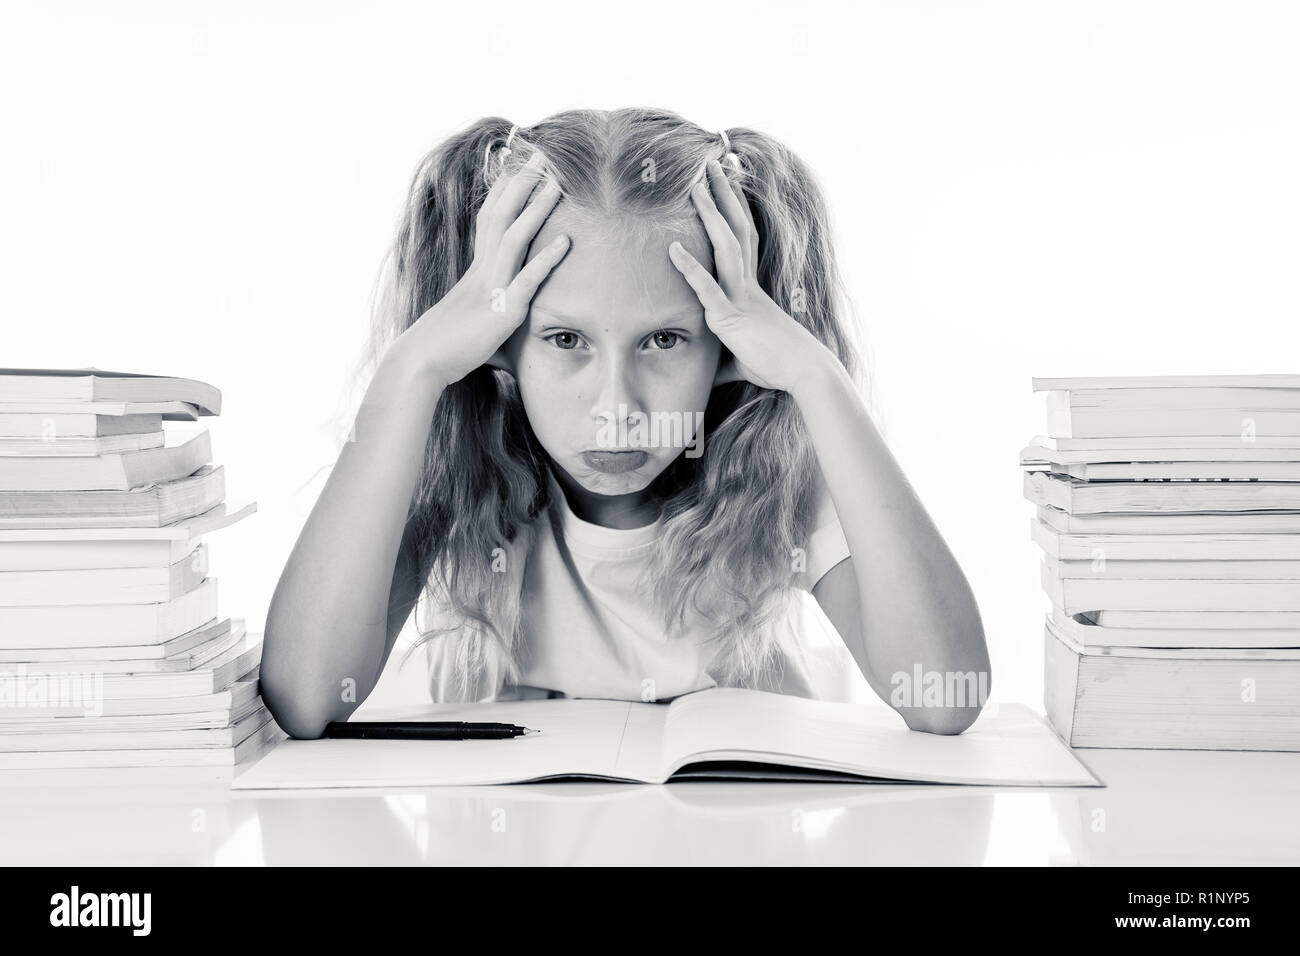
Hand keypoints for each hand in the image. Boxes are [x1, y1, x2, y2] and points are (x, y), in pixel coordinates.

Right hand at [394, 152, 569, 387]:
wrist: (421, 361)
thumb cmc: (445, 345)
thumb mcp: (470, 320)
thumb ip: (488, 312)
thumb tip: (496, 319)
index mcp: (476, 269)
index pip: (491, 218)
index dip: (505, 189)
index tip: (520, 163)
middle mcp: (483, 270)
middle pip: (502, 214)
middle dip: (523, 183)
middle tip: (542, 154)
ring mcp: (492, 287)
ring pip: (515, 237)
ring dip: (537, 208)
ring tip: (558, 183)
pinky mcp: (502, 310)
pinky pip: (527, 279)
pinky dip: (547, 259)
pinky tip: (566, 242)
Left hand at [667, 159, 832, 393]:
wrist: (804, 373)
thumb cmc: (777, 364)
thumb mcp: (743, 359)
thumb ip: (723, 360)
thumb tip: (708, 375)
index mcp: (750, 287)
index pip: (742, 237)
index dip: (734, 208)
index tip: (726, 181)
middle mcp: (746, 284)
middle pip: (735, 228)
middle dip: (723, 194)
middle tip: (711, 162)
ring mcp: (739, 297)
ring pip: (725, 245)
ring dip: (709, 213)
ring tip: (694, 184)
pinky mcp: (730, 317)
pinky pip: (708, 289)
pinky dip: (689, 268)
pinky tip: (672, 248)